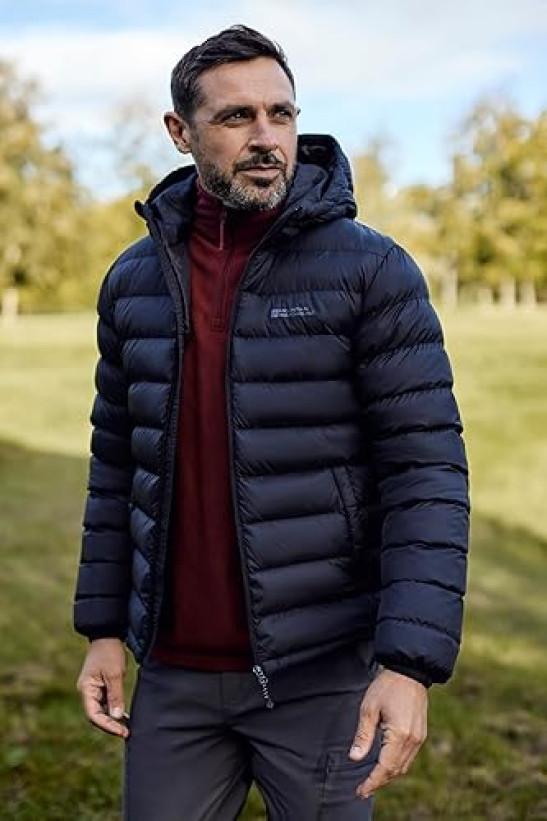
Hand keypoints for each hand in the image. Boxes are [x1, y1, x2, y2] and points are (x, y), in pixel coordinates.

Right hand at [76, 637, 129, 738]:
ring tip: (127, 727)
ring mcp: (93, 689)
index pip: (94, 715)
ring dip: (113, 719)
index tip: (122, 731)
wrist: (108, 635)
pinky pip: (105, 703)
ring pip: (101, 711)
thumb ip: (115, 696)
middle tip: (126, 733)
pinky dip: (114, 710)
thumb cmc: (109, 652)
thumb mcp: (114, 674)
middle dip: (110, 725)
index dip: (107, 726)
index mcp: (86, 689)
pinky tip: (125, 716)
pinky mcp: (100, 686)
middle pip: (96, 715)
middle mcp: (87, 692)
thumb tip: (116, 717)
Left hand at [349, 668, 427, 799]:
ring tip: (371, 781)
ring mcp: (419, 738)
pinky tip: (385, 766)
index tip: (360, 791)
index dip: (372, 782)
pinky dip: (396, 766)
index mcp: (399, 735)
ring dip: (388, 776)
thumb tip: (354, 758)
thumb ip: (363, 735)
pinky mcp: (420, 734)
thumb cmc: (386, 686)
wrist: (409, 671)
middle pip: (395, 771)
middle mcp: (412, 740)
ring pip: (403, 766)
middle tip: (363, 790)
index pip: (385, 768)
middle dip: (379, 782)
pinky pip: (408, 757)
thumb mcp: (369, 708)